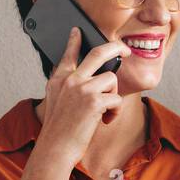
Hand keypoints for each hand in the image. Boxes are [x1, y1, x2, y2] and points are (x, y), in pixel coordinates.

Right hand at [37, 27, 131, 163]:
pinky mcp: (94, 101)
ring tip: (105, 111)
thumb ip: (67, 87)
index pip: (68, 54)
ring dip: (113, 95)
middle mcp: (69, 80)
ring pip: (111, 79)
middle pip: (98, 53)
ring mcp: (82, 89)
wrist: (55, 149)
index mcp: (58, 80)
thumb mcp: (55, 102)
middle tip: (124, 49)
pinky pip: (116, 99)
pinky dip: (114, 112)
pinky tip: (104, 121)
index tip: (78, 30)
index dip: (74, 40)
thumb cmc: (58, 131)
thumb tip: (88, 77)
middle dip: (115, 47)